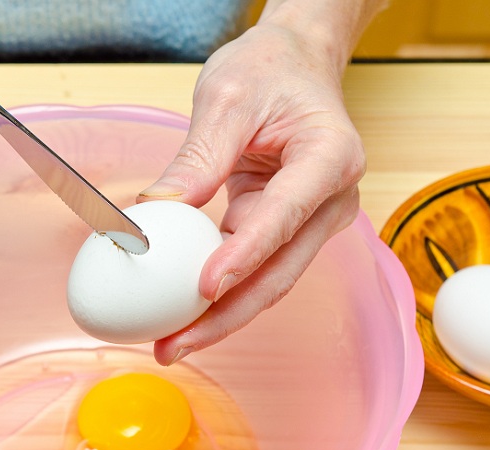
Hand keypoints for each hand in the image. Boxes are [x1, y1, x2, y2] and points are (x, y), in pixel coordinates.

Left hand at [139, 16, 366, 365]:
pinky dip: (219, 291)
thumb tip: (157, 210)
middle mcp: (331, 200)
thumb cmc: (272, 72)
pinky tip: (182, 311)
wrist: (297, 65)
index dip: (244, 256)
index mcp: (330, 158)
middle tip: (174, 344)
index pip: (284, 216)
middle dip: (225, 315)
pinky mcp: (289, 230)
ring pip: (267, 281)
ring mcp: (313, 221)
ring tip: (170, 342)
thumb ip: (198, 157)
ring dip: (219, 315)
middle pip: (279, 272)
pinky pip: (254, 268)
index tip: (204, 287)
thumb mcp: (227, 99)